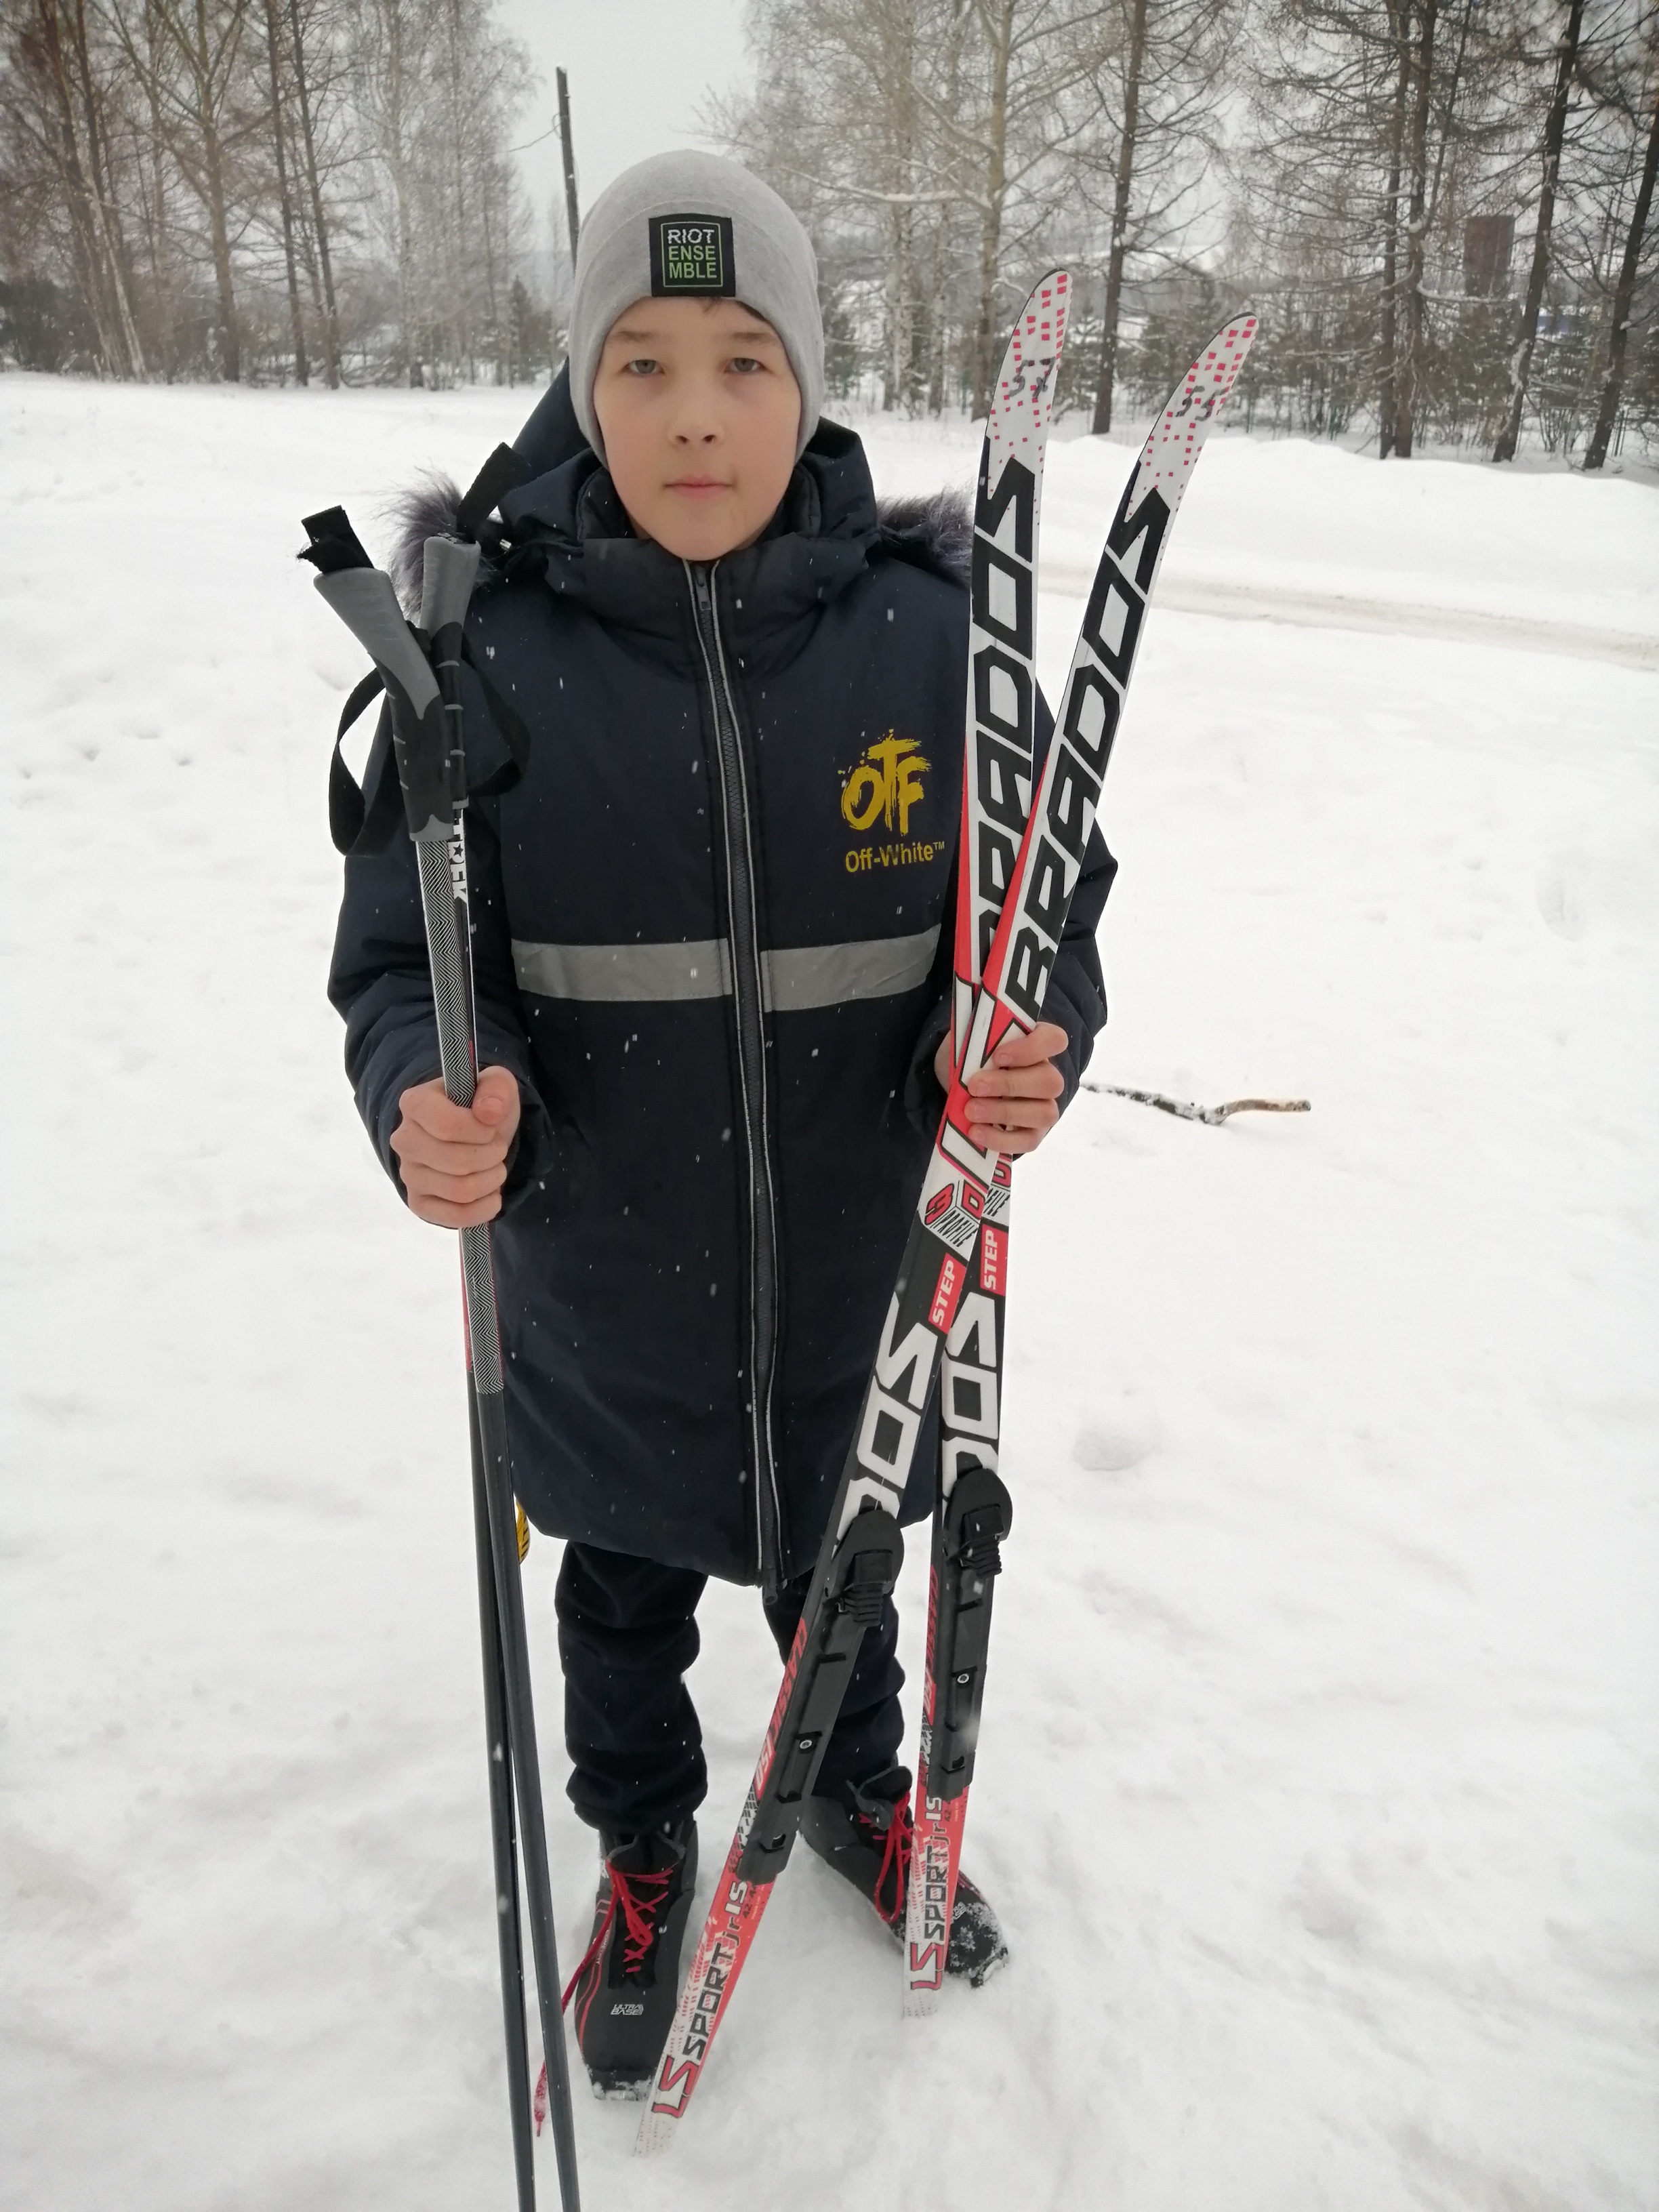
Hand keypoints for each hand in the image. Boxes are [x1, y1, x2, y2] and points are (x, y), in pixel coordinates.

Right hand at [390, 1065, 520, 1226]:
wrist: (476, 1134)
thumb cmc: (481, 1107)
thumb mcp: (496, 1086)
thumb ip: (496, 1089)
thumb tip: (489, 1112)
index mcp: (414, 1103)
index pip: (447, 1126)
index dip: (481, 1131)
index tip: (491, 1127)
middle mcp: (404, 1140)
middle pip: (457, 1162)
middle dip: (493, 1156)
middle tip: (498, 1149)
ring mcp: (409, 1175)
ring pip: (461, 1190)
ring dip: (493, 1180)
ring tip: (495, 1168)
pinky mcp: (419, 1203)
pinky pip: (456, 1217)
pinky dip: (485, 1208)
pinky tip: (491, 1194)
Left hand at [933, 1020, 1068, 1155]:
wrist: (959, 1087)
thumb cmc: (971, 1060)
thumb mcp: (970, 1044)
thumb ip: (976, 1045)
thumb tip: (972, 1059)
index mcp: (1037, 1046)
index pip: (1054, 1040)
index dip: (1031, 1048)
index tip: (998, 1056)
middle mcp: (1047, 1076)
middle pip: (1050, 1081)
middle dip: (1009, 1085)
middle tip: (975, 1086)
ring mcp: (1044, 1107)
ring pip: (1044, 1113)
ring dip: (1005, 1112)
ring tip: (971, 1111)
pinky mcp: (1034, 1133)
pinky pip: (1029, 1141)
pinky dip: (1000, 1138)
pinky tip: (975, 1132)